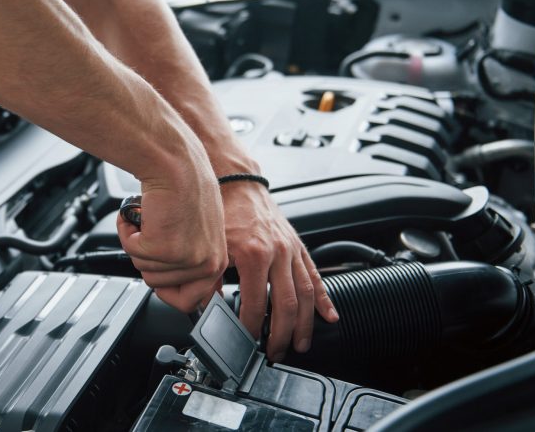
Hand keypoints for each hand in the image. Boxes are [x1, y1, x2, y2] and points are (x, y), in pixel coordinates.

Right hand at [117, 169, 227, 311]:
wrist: (175, 163)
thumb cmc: (185, 188)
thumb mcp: (198, 233)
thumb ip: (191, 262)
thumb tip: (175, 287)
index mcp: (218, 262)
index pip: (191, 302)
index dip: (168, 289)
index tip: (159, 274)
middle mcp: (206, 264)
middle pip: (159, 285)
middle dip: (148, 259)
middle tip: (157, 233)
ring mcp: (186, 258)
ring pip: (144, 269)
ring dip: (139, 243)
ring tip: (152, 220)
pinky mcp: (163, 248)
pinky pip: (132, 251)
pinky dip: (128, 231)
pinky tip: (142, 214)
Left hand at [220, 181, 337, 361]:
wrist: (237, 181)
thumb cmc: (223, 209)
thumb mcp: (212, 246)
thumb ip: (209, 279)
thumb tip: (205, 307)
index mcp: (254, 254)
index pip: (256, 304)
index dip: (252, 327)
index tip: (247, 340)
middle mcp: (278, 253)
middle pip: (287, 305)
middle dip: (282, 334)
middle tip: (275, 352)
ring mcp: (291, 250)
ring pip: (305, 294)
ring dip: (305, 324)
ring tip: (301, 344)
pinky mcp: (298, 246)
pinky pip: (315, 276)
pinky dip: (323, 298)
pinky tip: (329, 316)